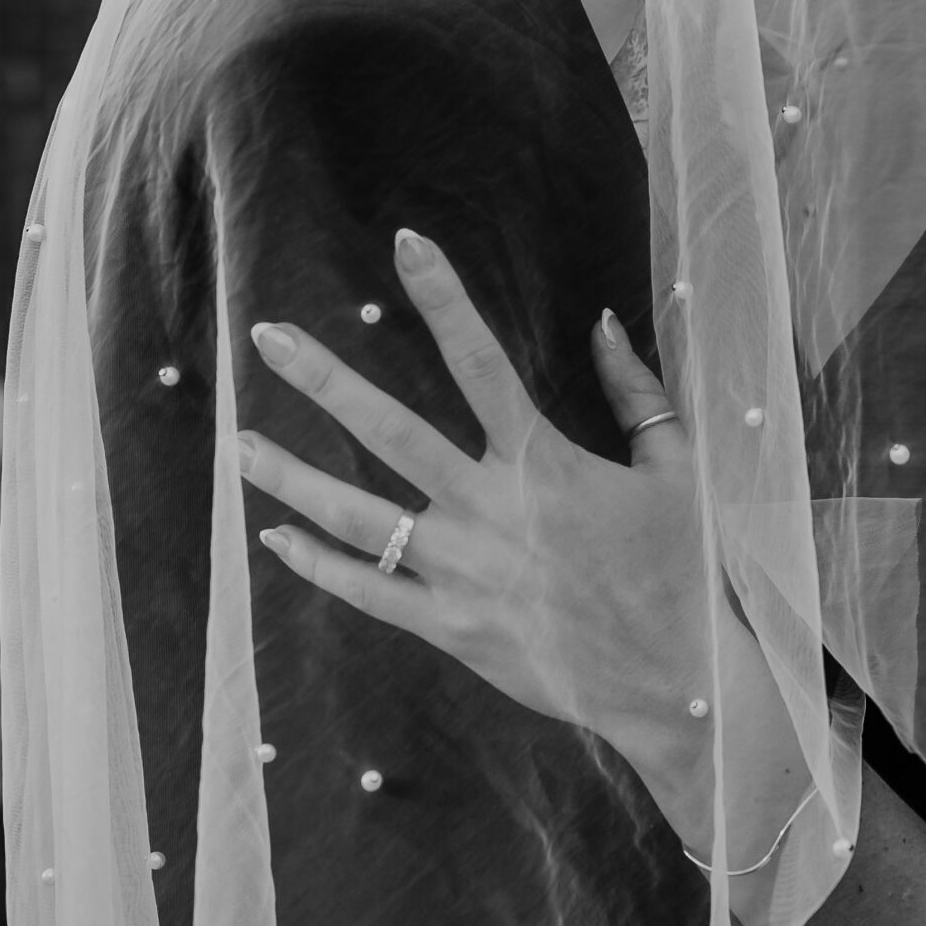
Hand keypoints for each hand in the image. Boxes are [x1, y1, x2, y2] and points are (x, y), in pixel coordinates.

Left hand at [242, 231, 715, 821]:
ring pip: (358, 517)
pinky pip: (369, 593)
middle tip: (266, 335)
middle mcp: (491, 509)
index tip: (406, 242)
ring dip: (292, 476)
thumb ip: (636, 392)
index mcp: (545, 462)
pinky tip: (274, 536)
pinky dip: (317, 564)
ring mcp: (464, 573)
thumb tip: (602, 322)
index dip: (443, 297)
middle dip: (323, 378)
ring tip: (239, 444)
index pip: (481, 361)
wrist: (683, 683)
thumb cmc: (685, 568)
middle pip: (390, 430)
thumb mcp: (677, 468)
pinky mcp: (453, 630)